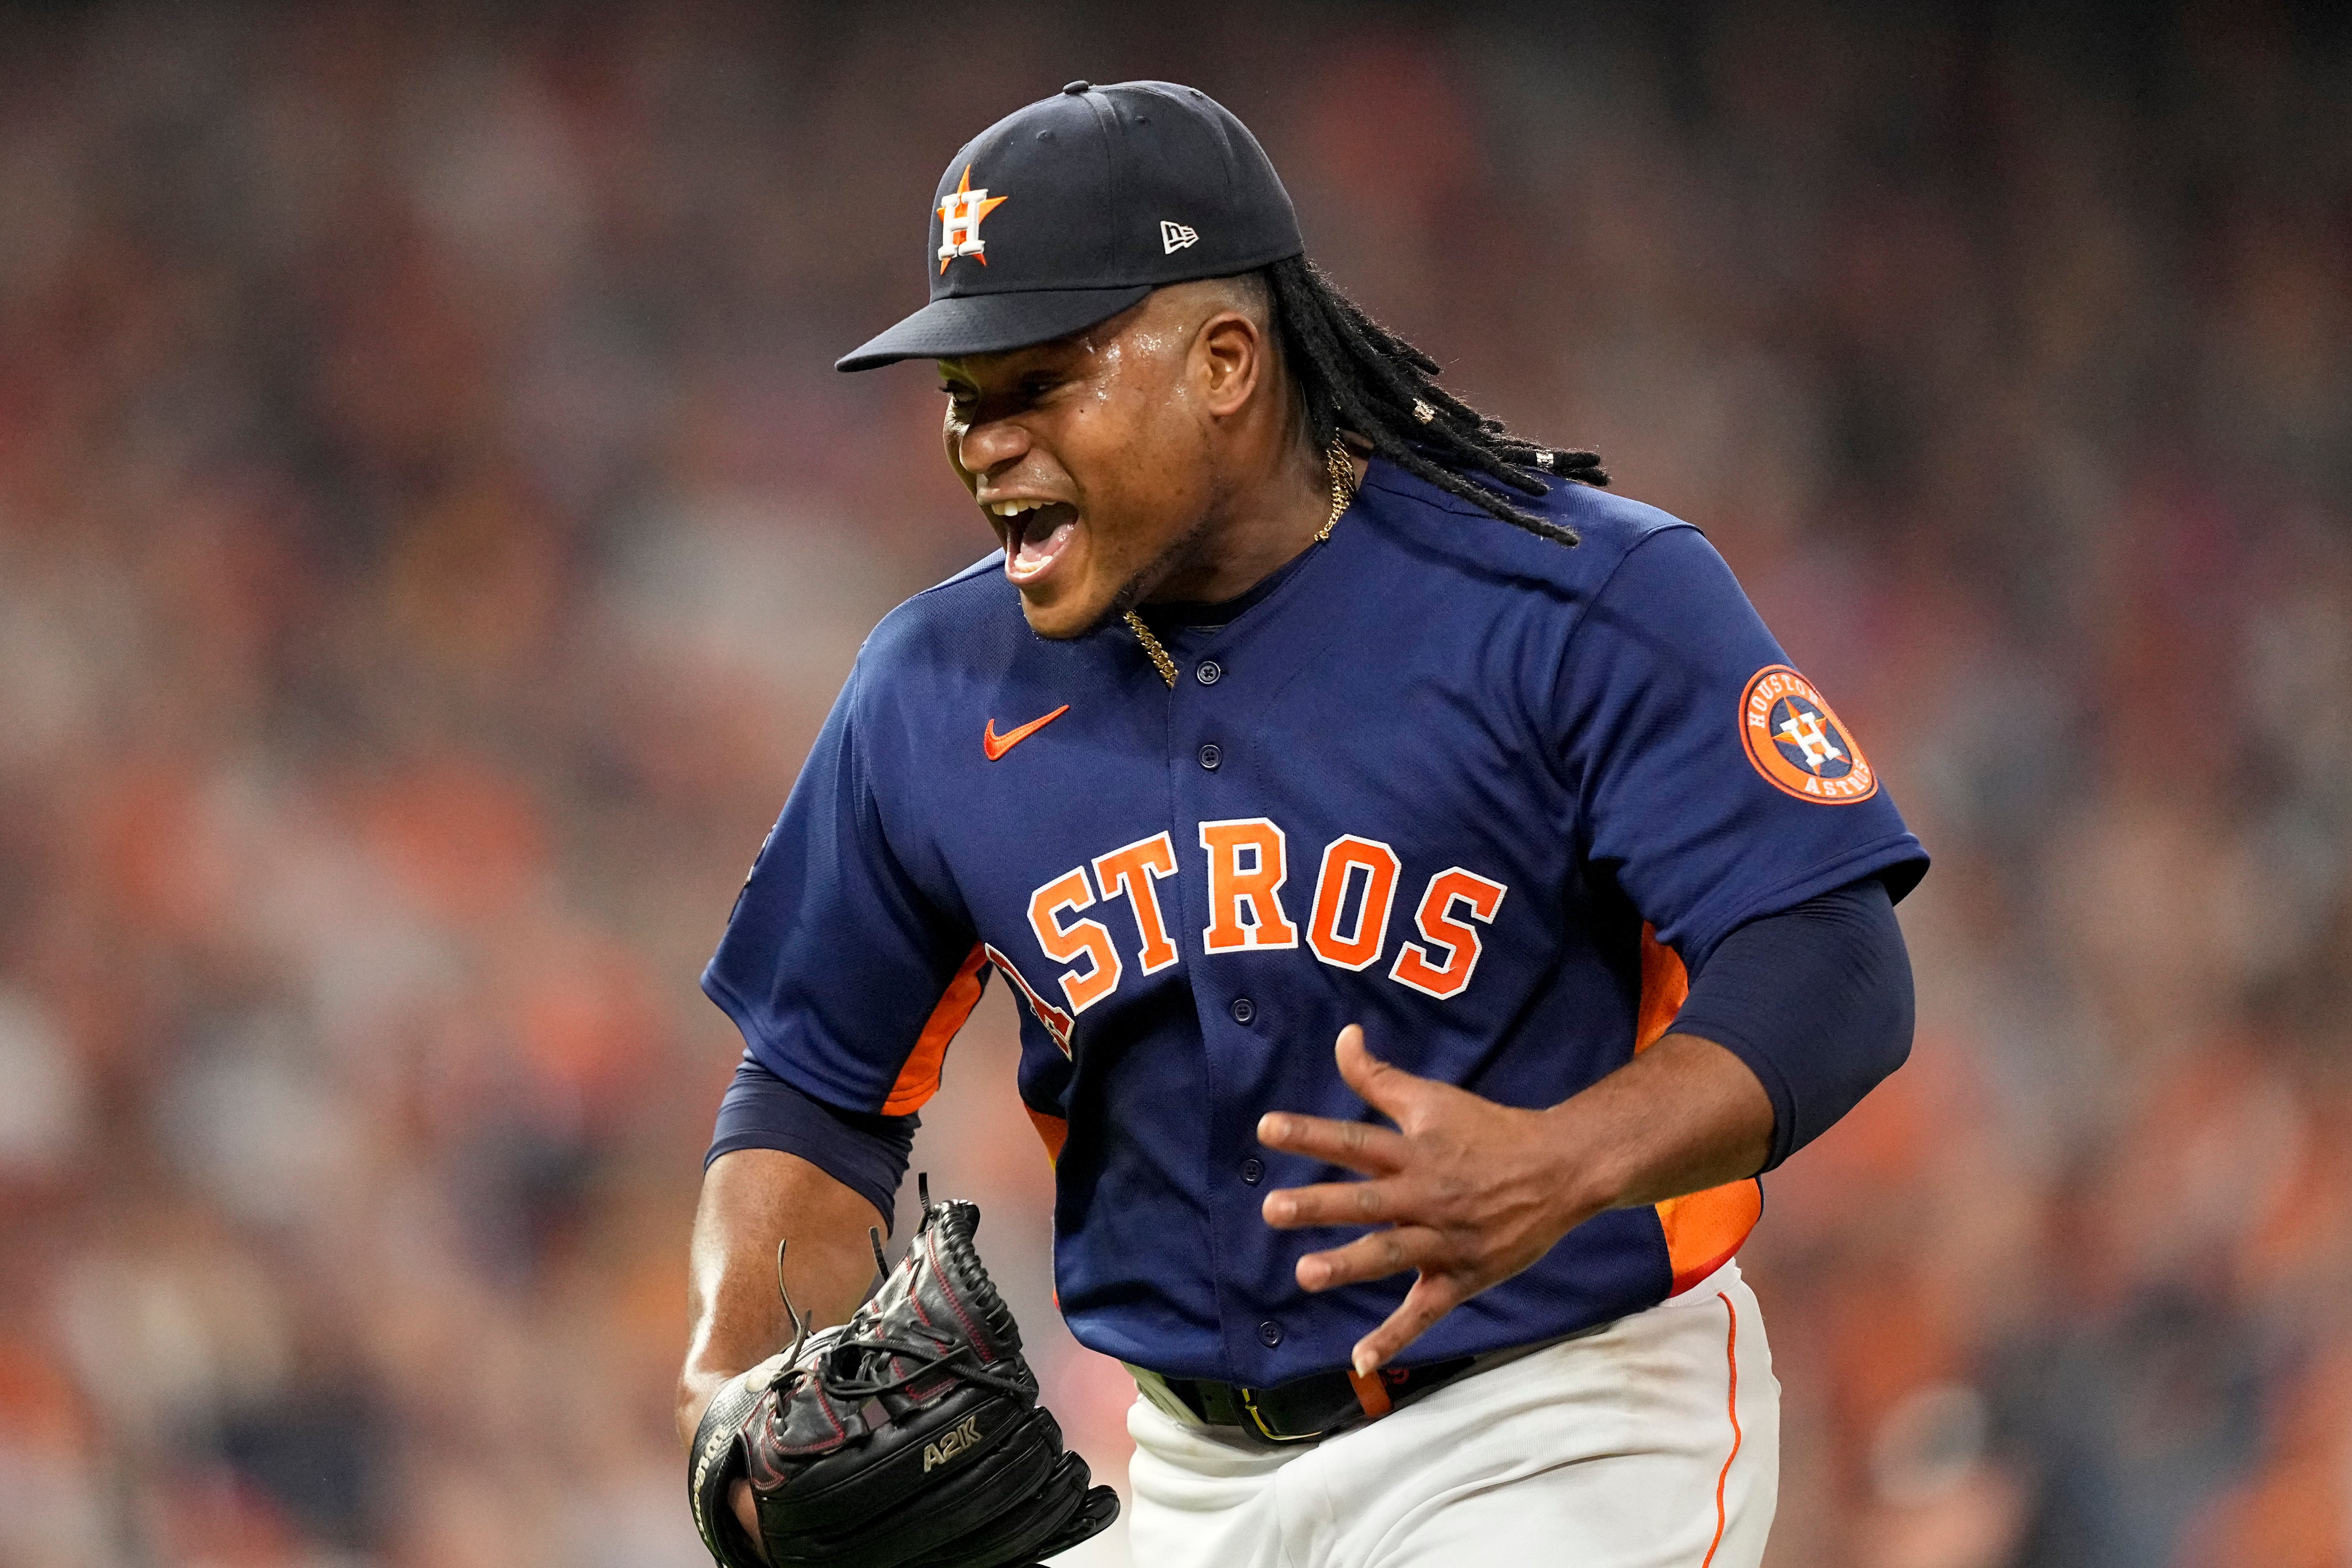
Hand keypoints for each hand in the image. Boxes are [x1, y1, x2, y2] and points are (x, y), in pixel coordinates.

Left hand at [1255, 1025, 1595, 1374]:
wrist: (1561, 1170)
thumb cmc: (1489, 1130)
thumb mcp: (1434, 1098)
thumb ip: (1380, 1076)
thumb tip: (1342, 1036)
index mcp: (1415, 1151)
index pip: (1355, 1140)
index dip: (1311, 1133)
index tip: (1266, 1128)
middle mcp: (1425, 1196)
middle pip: (1367, 1201)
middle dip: (1320, 1205)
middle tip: (1273, 1209)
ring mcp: (1444, 1240)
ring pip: (1392, 1255)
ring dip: (1350, 1265)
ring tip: (1306, 1274)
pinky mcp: (1462, 1277)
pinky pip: (1424, 1312)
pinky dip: (1394, 1338)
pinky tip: (1359, 1361)